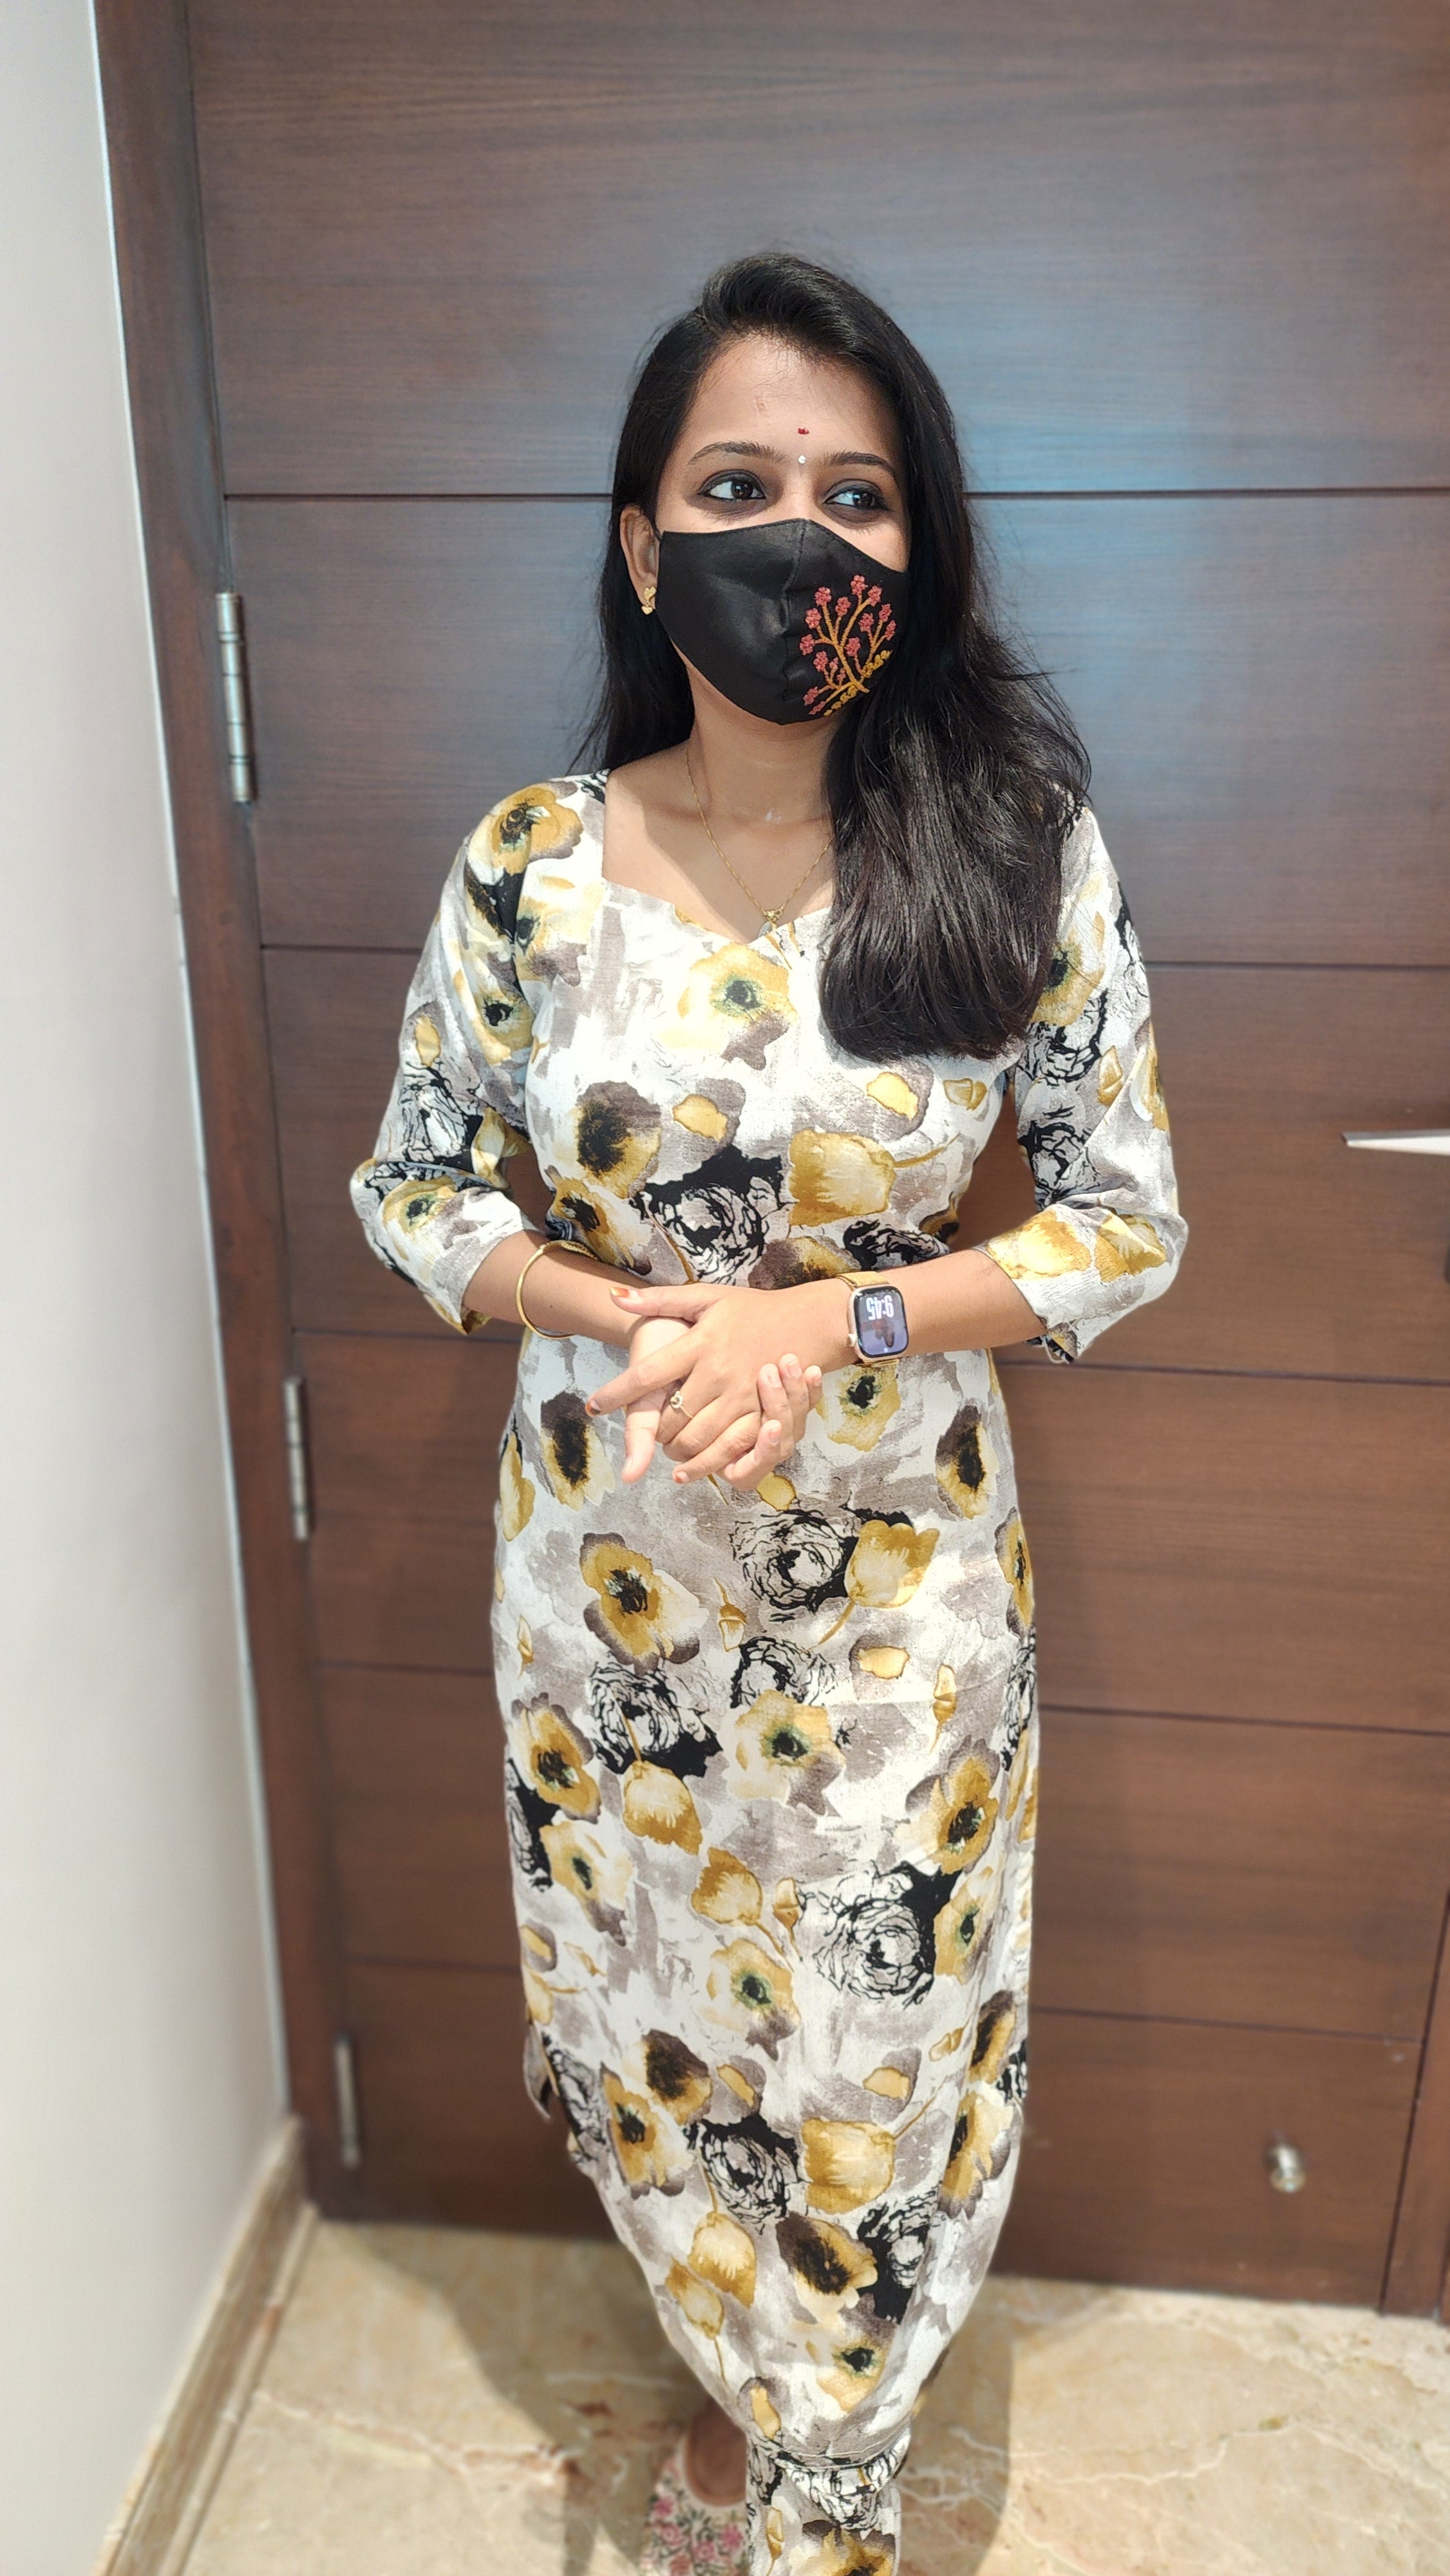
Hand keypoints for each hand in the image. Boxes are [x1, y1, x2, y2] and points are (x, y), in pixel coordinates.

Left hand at [590, 1281, 841, 1485]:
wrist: (808, 1322)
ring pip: (696, 1438)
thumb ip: (660, 1300)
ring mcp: (742, 1396)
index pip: (647, 1374)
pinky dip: (706, 1460)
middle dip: (651, 1430)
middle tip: (645, 1429)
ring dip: (675, 1448)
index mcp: (700, 1343)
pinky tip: (693, 1461)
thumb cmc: (752, 1310)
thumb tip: (615, 1297)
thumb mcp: (707, 1297)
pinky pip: (728, 1447)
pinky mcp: (761, 1414)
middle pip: (670, 1416)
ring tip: (667, 1444)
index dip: (616, 1393)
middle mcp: (718, 1372)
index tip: (592, 1407)